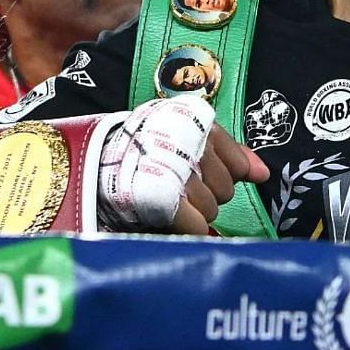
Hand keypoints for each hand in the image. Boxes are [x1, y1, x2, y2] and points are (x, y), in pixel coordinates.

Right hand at [98, 98, 266, 234]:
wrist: (86, 162)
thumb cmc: (141, 152)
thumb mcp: (185, 138)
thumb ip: (230, 153)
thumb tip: (263, 173)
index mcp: (195, 122)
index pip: (236, 162)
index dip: (225, 174)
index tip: (199, 174)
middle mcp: (189, 144)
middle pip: (226, 189)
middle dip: (207, 194)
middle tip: (177, 188)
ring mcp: (177, 172)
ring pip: (212, 208)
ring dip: (194, 211)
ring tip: (166, 199)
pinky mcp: (163, 199)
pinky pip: (196, 225)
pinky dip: (187, 227)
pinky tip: (171, 218)